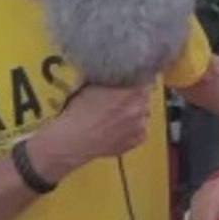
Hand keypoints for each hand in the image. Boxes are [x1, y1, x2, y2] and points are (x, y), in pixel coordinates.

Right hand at [31, 84, 153, 179]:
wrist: (73, 140)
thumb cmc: (79, 112)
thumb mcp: (93, 86)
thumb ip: (112, 81)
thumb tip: (120, 77)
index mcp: (131, 93)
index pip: (145, 82)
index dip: (137, 82)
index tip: (131, 84)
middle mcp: (140, 110)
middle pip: (145, 99)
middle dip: (136, 98)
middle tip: (122, 100)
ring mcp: (140, 127)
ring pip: (144, 115)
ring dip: (136, 114)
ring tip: (119, 117)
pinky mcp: (136, 142)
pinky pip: (141, 131)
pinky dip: (133, 129)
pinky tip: (119, 129)